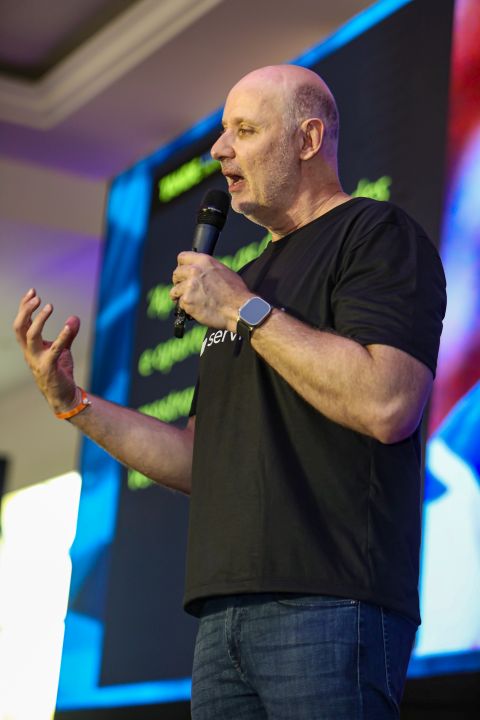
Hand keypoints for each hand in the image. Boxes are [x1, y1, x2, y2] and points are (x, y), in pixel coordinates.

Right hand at [13, 288, 80, 413]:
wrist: (62, 395)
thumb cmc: (59, 371)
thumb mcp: (63, 349)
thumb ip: (68, 334)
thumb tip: (74, 318)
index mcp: (29, 346)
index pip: (22, 323)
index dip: (24, 307)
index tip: (32, 291)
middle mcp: (29, 352)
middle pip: (20, 327)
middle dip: (25, 310)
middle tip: (36, 297)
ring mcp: (37, 360)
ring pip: (31, 336)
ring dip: (39, 319)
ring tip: (49, 306)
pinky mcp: (49, 367)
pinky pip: (54, 349)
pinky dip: (62, 336)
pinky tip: (68, 326)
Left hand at [170, 252, 252, 330]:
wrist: (240, 309)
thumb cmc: (236, 292)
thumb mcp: (224, 271)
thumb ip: (208, 269)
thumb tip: (201, 272)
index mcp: (204, 261)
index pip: (182, 257)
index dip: (181, 266)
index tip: (182, 273)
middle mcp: (194, 271)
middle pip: (176, 274)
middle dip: (179, 282)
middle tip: (184, 289)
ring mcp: (189, 287)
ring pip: (175, 290)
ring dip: (181, 296)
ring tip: (191, 301)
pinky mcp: (187, 301)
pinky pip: (180, 304)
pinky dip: (187, 308)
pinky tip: (196, 309)